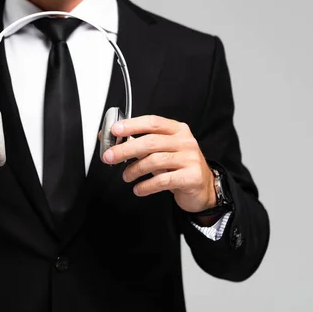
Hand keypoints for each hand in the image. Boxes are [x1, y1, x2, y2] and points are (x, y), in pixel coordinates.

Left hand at [101, 115, 215, 212]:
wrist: (203, 187)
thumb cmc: (178, 166)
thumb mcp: (160, 150)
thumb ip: (139, 143)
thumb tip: (111, 139)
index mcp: (177, 130)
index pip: (152, 122)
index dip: (132, 125)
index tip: (115, 130)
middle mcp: (185, 141)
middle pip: (150, 142)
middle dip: (126, 149)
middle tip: (109, 156)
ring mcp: (190, 159)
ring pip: (155, 161)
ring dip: (135, 169)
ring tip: (126, 176)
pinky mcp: (191, 177)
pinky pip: (163, 180)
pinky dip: (146, 186)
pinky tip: (139, 189)